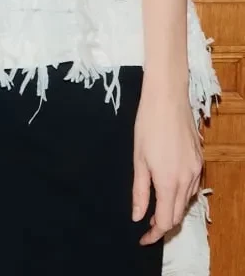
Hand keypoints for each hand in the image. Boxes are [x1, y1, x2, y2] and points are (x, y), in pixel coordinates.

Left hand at [133, 83, 202, 244]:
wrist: (167, 97)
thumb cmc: (147, 124)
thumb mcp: (138, 159)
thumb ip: (140, 191)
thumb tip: (138, 217)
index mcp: (169, 181)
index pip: (165, 220)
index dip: (154, 234)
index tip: (143, 239)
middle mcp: (187, 180)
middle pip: (178, 214)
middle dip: (163, 224)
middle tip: (146, 225)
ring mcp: (196, 170)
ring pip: (186, 202)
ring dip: (172, 209)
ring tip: (155, 207)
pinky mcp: (200, 161)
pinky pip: (193, 187)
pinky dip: (181, 194)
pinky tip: (169, 188)